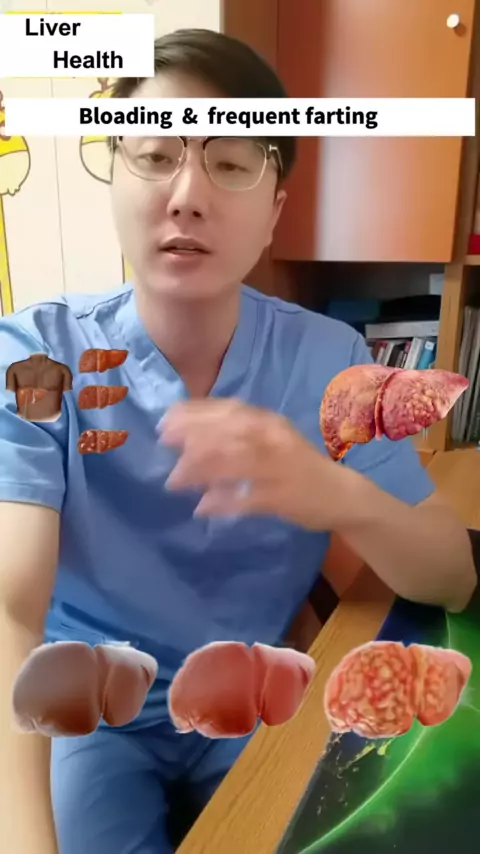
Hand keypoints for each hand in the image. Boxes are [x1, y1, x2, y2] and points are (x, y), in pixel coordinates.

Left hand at [158, 398, 347, 529]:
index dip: (195, 413)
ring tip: (173, 481)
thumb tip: (191, 437)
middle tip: (163, 444)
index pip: (228, 410)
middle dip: (191, 436)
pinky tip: (202, 508)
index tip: (166, 419)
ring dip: (199, 470)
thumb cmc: (298, 465)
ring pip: (233, 462)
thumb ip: (238, 434)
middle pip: (227, 432)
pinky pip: (246, 499)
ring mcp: (279, 468)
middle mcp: (274, 439)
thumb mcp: (271, 439)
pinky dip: (222, 502)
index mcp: (270, 423)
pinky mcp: (282, 497)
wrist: (342, 494)